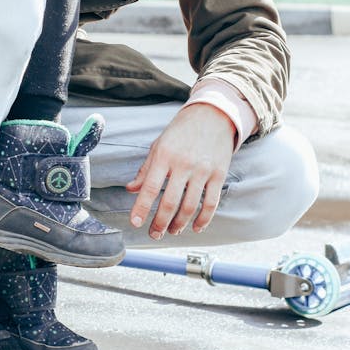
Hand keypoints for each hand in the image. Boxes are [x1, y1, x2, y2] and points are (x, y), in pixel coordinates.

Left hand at [126, 104, 234, 237]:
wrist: (212, 115)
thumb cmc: (181, 131)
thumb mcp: (159, 145)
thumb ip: (146, 169)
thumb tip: (131, 189)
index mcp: (164, 155)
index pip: (149, 187)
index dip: (141, 208)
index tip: (135, 222)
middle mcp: (183, 164)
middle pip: (170, 202)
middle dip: (160, 223)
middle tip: (154, 234)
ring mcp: (202, 170)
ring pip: (190, 206)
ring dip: (179, 224)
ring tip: (172, 231)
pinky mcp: (218, 174)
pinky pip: (211, 203)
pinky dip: (203, 220)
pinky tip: (195, 227)